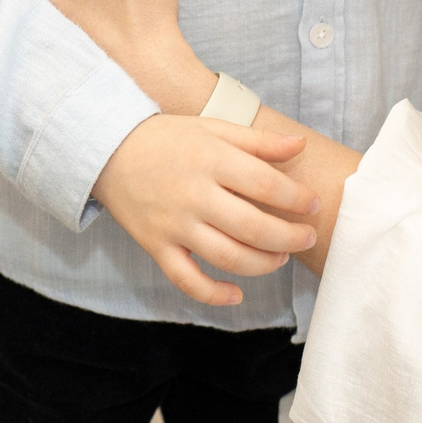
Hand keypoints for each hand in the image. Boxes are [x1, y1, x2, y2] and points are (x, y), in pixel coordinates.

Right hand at [93, 114, 318, 306]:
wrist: (108, 150)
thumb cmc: (168, 138)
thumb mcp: (212, 127)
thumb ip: (258, 140)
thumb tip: (300, 146)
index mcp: (211, 159)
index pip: (264, 184)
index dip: (296, 198)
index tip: (313, 204)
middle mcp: (194, 194)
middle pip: (252, 227)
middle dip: (289, 237)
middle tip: (308, 238)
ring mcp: (174, 224)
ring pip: (226, 257)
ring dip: (262, 264)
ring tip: (280, 258)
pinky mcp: (156, 246)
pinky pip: (187, 280)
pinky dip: (214, 294)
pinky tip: (237, 294)